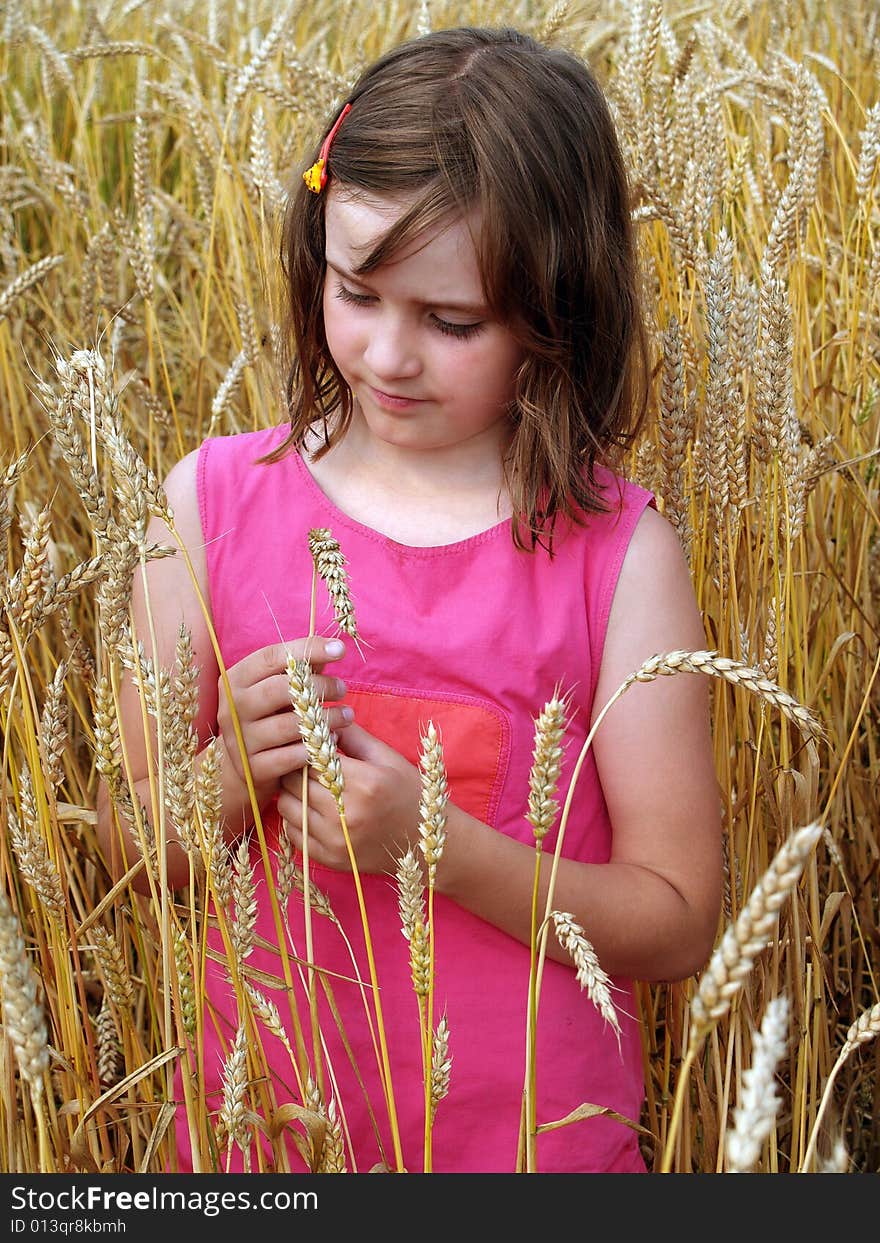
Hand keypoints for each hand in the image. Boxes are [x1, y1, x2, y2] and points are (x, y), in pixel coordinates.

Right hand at [216, 637, 352, 805]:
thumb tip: (334, 648)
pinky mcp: (251, 768)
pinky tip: (330, 742)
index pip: (271, 657)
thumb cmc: (268, 715)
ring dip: (325, 719)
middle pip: (278, 689)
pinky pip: (289, 757)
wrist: (243, 763)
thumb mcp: (277, 689)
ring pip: (288, 725)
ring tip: (346, 715)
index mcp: (236, 679)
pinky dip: (313, 749)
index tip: (339, 649)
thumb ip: (301, 670)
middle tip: (342, 688)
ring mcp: (239, 739)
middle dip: (318, 687)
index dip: (307, 649)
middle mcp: (232, 707)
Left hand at [278, 724, 422, 874]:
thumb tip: (320, 721)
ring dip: (292, 792)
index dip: (306, 749)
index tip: (312, 747)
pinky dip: (295, 818)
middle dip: (296, 768)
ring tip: (310, 788)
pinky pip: (292, 832)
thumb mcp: (387, 758)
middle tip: (308, 766)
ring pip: (286, 805)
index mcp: (363, 783)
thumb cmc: (408, 794)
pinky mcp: (329, 859)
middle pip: (293, 781)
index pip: (310, 757)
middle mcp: (345, 813)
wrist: (424, 844)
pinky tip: (313, 811)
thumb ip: (352, 736)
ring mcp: (335, 840)